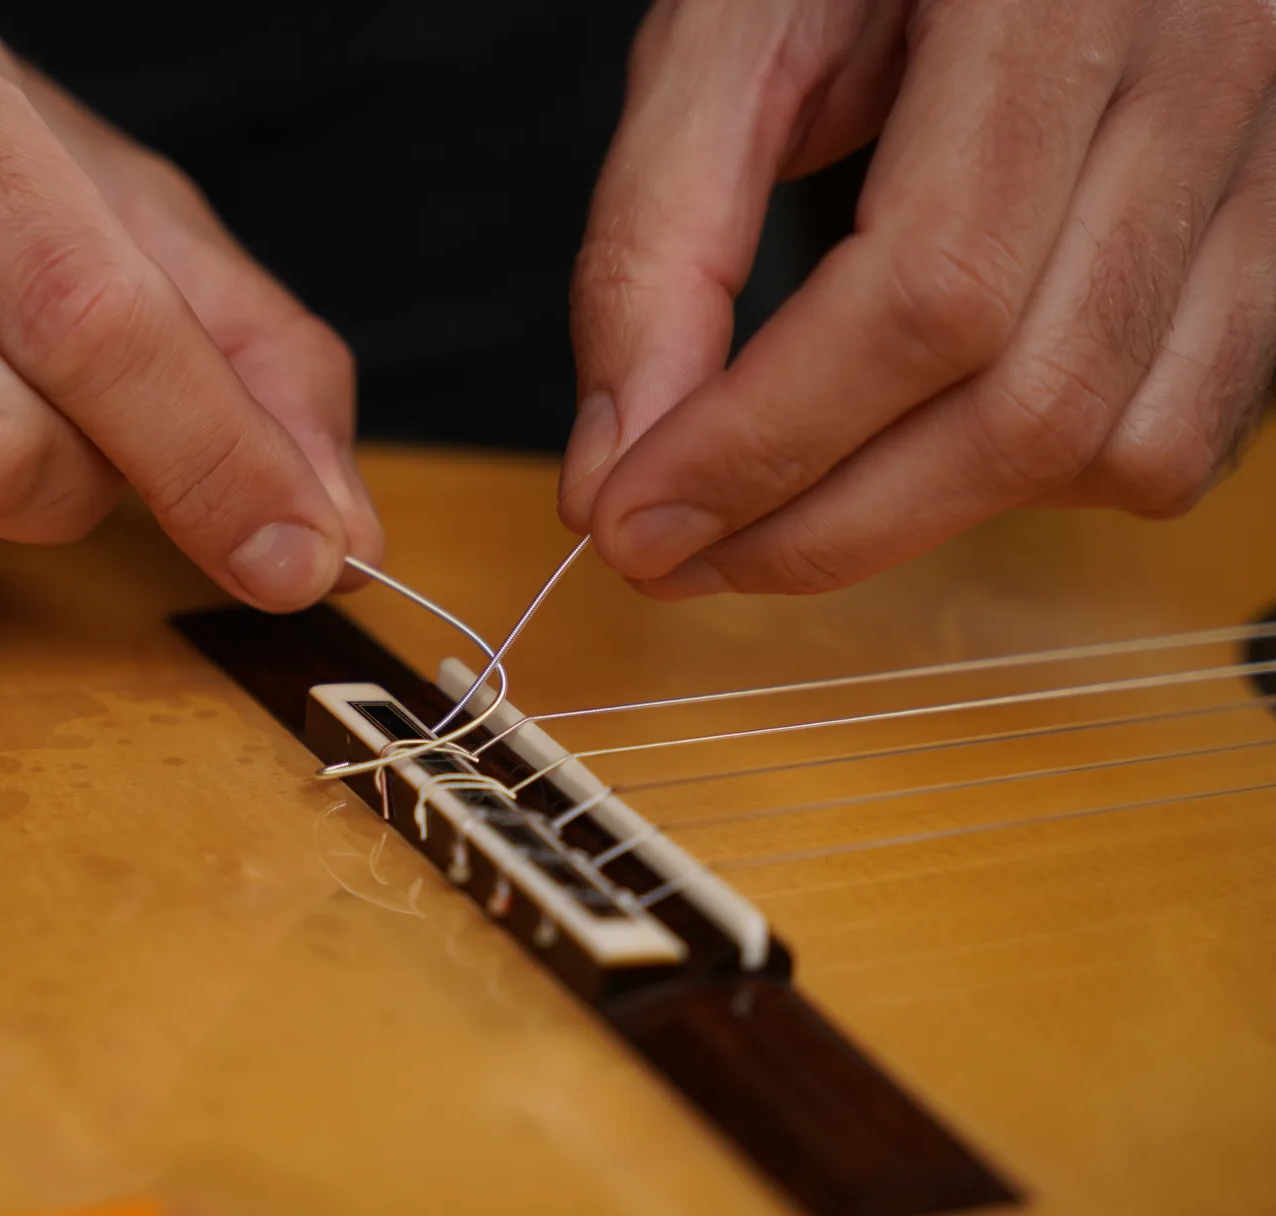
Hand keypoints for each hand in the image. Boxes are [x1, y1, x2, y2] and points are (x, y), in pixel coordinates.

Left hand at [561, 0, 1275, 597]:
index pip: (928, 291)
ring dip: (921, 518)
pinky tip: (921, 443)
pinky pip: (1180, 430)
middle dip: (821, 525)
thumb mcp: (734, 31)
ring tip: (778, 506)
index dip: (762, 442)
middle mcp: (1207, 69)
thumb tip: (617, 460)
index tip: (628, 520)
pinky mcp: (1273, 226)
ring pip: (1115, 443)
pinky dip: (1033, 484)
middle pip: (1027, 403)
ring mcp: (1264, 158)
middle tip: (676, 553)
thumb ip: (661, 232)